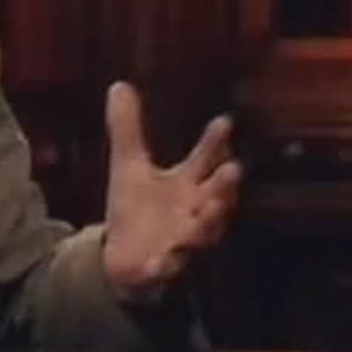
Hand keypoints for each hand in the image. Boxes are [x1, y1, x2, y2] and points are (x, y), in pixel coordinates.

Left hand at [101, 82, 242, 303]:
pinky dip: (165, 265)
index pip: (206, 160)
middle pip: (216, 197)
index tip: (224, 121)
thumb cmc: (137, 207)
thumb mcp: (128, 165)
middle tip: (232, 169)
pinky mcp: (164, 266)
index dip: (215, 143)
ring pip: (202, 233)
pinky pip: (167, 267)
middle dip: (223, 186)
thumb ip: (126, 129)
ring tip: (207, 210)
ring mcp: (183, 241)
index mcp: (187, 185)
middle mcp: (194, 211)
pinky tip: (159, 261)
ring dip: (206, 223)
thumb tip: (118, 84)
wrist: (125, 256)